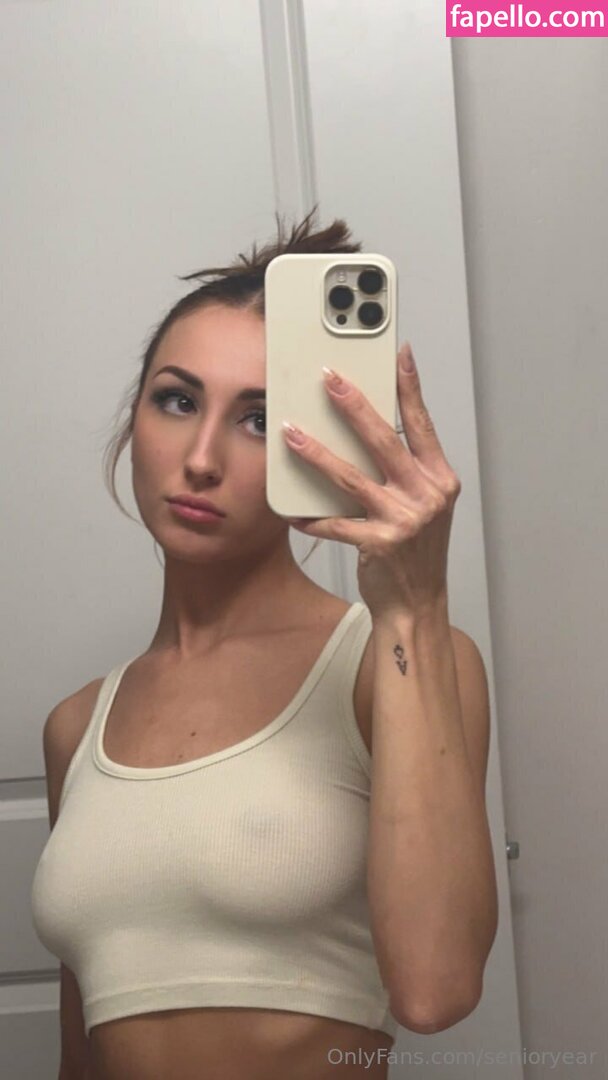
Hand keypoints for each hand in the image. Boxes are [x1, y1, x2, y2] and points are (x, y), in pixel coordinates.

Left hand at [281, 342, 461, 620]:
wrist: (417, 604)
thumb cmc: (415, 551)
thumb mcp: (422, 505)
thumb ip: (403, 471)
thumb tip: (363, 430)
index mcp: (440, 479)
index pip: (422, 424)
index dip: (410, 388)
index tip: (399, 354)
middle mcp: (427, 495)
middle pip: (384, 440)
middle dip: (354, 405)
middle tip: (329, 379)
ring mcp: (405, 520)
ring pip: (352, 476)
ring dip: (317, 453)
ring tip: (291, 433)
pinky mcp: (380, 545)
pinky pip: (335, 524)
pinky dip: (311, 517)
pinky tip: (292, 510)